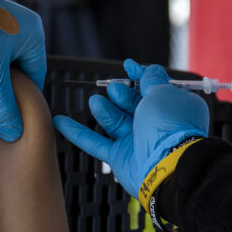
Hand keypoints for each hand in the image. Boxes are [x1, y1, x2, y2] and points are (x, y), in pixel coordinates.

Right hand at [53, 60, 209, 196]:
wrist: (167, 166)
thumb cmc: (168, 126)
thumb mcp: (162, 93)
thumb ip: (152, 79)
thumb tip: (148, 70)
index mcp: (171, 107)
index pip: (152, 87)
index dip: (139, 75)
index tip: (127, 66)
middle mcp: (154, 124)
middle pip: (131, 103)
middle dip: (121, 94)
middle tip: (114, 91)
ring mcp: (136, 141)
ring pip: (113, 120)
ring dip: (103, 109)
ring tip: (96, 103)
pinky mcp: (120, 157)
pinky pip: (95, 142)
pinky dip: (78, 132)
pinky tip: (60, 121)